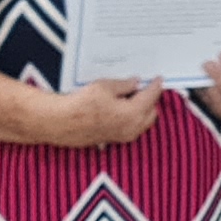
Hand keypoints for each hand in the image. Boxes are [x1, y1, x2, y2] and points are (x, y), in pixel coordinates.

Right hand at [49, 77, 164, 148]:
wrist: (62, 122)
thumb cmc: (81, 104)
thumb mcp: (105, 86)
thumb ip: (124, 85)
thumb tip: (135, 83)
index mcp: (133, 113)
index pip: (151, 97)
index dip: (156, 86)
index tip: (158, 79)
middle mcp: (132, 128)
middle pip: (152, 112)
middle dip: (151, 100)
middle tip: (146, 87)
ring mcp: (124, 136)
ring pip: (143, 123)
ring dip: (143, 111)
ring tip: (134, 97)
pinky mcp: (114, 140)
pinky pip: (132, 129)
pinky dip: (133, 119)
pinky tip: (124, 109)